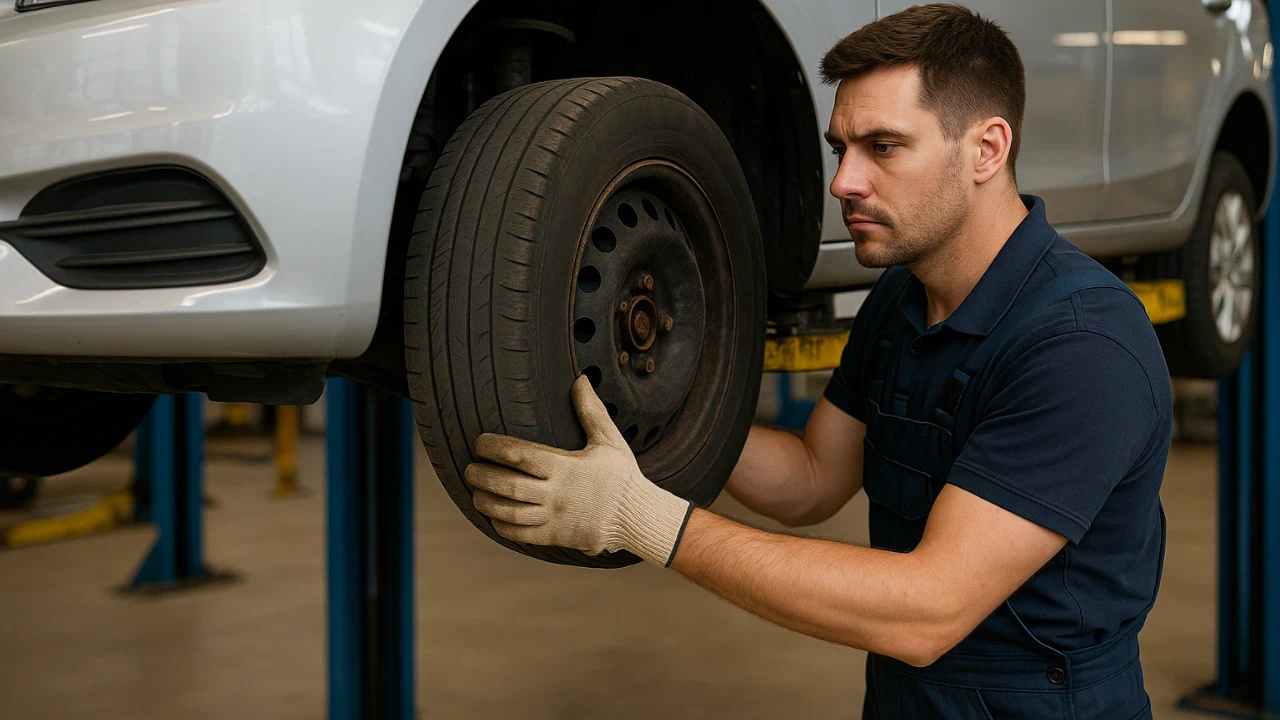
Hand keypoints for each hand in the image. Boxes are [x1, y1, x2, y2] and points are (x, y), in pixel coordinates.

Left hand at [465, 375, 693, 564]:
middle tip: (469, 468)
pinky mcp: (555, 536)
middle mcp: (556, 493)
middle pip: (508, 485)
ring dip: (486, 501)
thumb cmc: (621, 475)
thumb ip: (591, 411)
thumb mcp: (609, 441)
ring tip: (475, 491)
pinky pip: (521, 534)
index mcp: (566, 467)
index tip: (480, 443)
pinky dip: (502, 525)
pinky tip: (493, 516)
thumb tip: (579, 379)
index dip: (494, 448)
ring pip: (509, 512)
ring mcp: (554, 517)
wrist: (637, 516)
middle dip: (482, 476)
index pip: (520, 455)